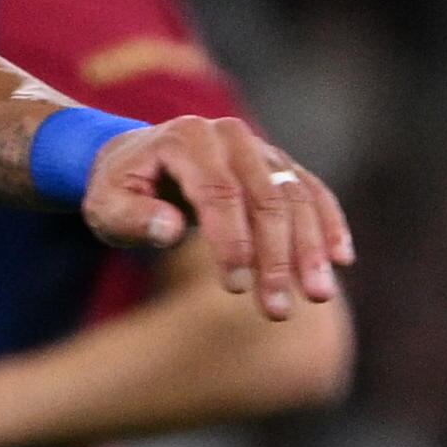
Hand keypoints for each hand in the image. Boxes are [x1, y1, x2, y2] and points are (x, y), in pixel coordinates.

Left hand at [81, 115, 349, 320]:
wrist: (137, 159)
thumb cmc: (118, 189)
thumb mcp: (105, 205)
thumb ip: (132, 218)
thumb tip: (170, 229)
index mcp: (187, 140)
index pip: (219, 193)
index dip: (232, 241)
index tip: (237, 287)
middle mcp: (231, 136)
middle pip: (266, 198)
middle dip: (277, 257)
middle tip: (280, 309)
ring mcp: (260, 149)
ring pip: (296, 197)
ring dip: (309, 249)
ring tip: (317, 296)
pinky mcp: (278, 165)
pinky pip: (311, 192)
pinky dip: (327, 224)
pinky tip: (341, 260)